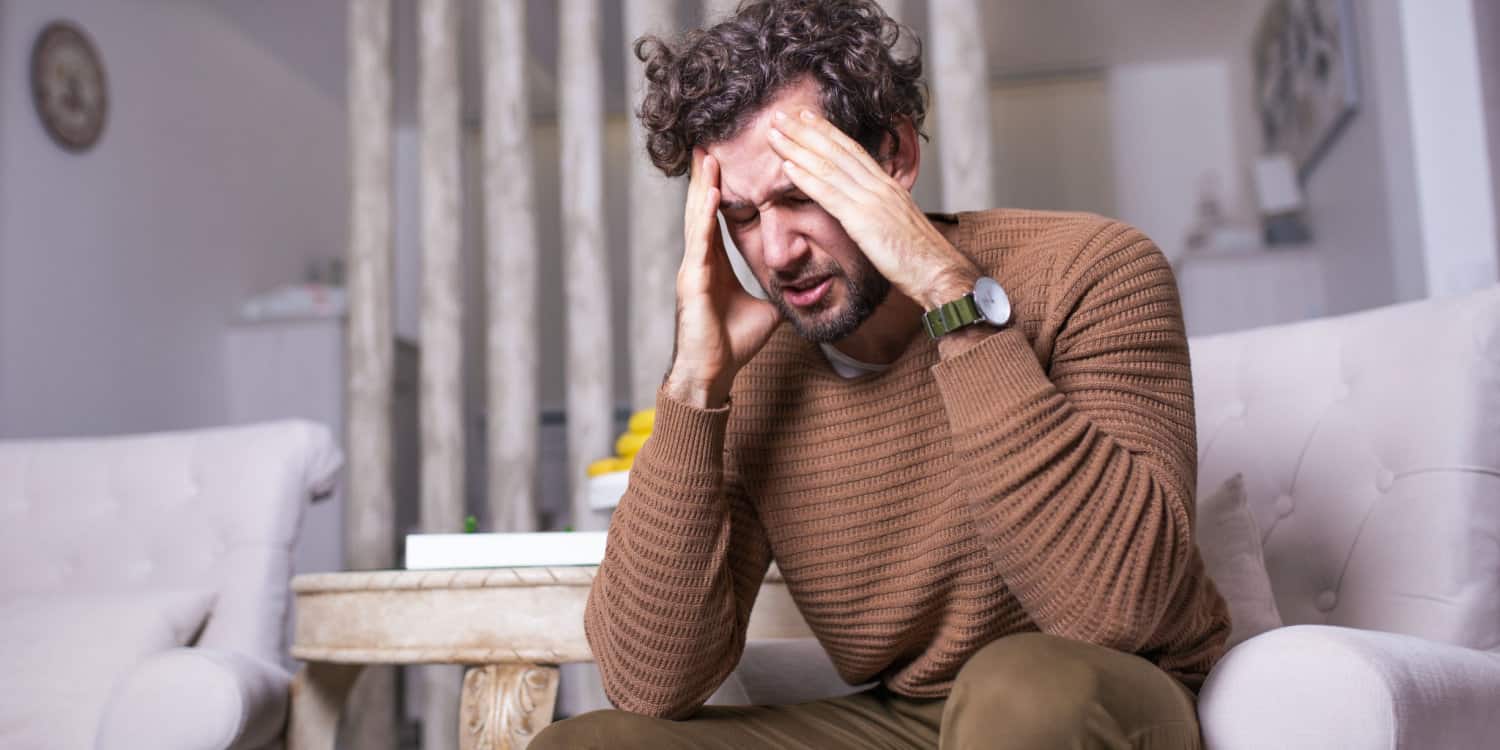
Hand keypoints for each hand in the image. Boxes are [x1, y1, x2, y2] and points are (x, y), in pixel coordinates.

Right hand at [664, 149, 782, 408]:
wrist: (712, 374)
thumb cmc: (731, 345)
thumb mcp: (765, 311)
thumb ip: (779, 293)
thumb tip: (804, 286)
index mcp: (713, 265)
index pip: (716, 218)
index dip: (719, 190)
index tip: (724, 162)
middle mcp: (699, 261)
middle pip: (702, 210)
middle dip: (706, 178)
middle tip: (709, 144)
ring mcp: (692, 269)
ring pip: (697, 219)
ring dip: (703, 187)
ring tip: (707, 157)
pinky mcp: (692, 282)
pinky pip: (700, 242)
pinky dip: (705, 217)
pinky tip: (712, 195)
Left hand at [767, 109, 980, 308]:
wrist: (938, 271)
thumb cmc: (920, 258)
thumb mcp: (898, 226)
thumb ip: (881, 213)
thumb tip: (866, 211)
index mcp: (888, 186)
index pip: (853, 151)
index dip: (827, 132)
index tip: (806, 117)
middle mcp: (880, 186)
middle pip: (837, 150)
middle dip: (806, 130)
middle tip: (781, 114)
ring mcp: (872, 200)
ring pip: (829, 166)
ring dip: (798, 147)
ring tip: (774, 134)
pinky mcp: (864, 220)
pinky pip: (829, 194)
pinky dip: (806, 178)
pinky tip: (787, 167)